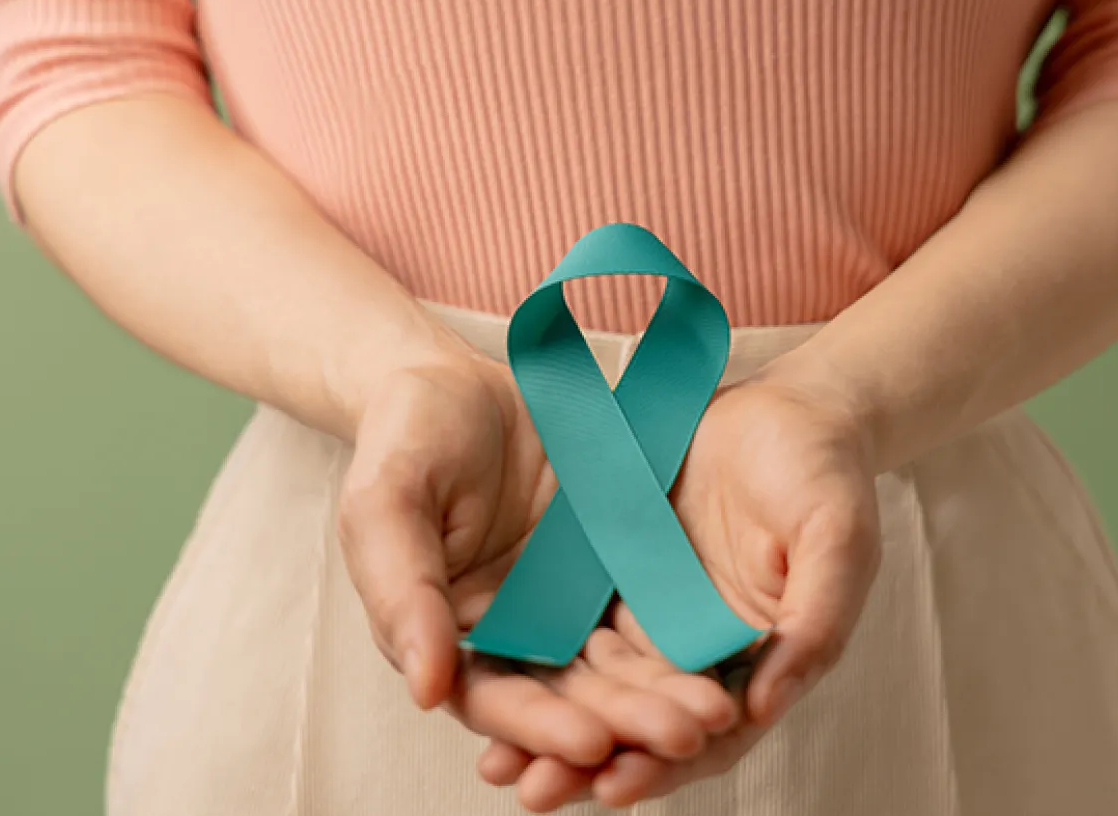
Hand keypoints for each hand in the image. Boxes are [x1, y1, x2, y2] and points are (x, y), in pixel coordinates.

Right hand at [337, 335, 735, 768]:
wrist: (461, 375)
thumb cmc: (407, 434)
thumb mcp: (385, 498)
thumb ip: (400, 587)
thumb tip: (426, 688)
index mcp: (449, 635)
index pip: (494, 699)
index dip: (539, 726)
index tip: (591, 742)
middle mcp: (514, 633)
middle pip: (570, 696)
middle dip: (627, 722)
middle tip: (686, 735)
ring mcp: (569, 602)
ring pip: (621, 663)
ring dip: (667, 694)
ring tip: (720, 712)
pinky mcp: (616, 565)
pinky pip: (654, 606)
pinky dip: (687, 637)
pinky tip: (731, 654)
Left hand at [476, 371, 884, 808]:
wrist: (783, 402)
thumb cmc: (823, 473)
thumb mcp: (836, 540)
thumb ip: (815, 621)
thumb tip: (767, 707)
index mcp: (756, 660)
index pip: (709, 733)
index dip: (664, 763)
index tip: (615, 787)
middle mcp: (695, 649)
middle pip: (638, 723)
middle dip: (587, 763)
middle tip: (533, 793)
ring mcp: (648, 613)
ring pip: (592, 684)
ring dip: (547, 727)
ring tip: (496, 765)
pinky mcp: (608, 569)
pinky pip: (564, 620)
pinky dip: (530, 653)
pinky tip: (484, 673)